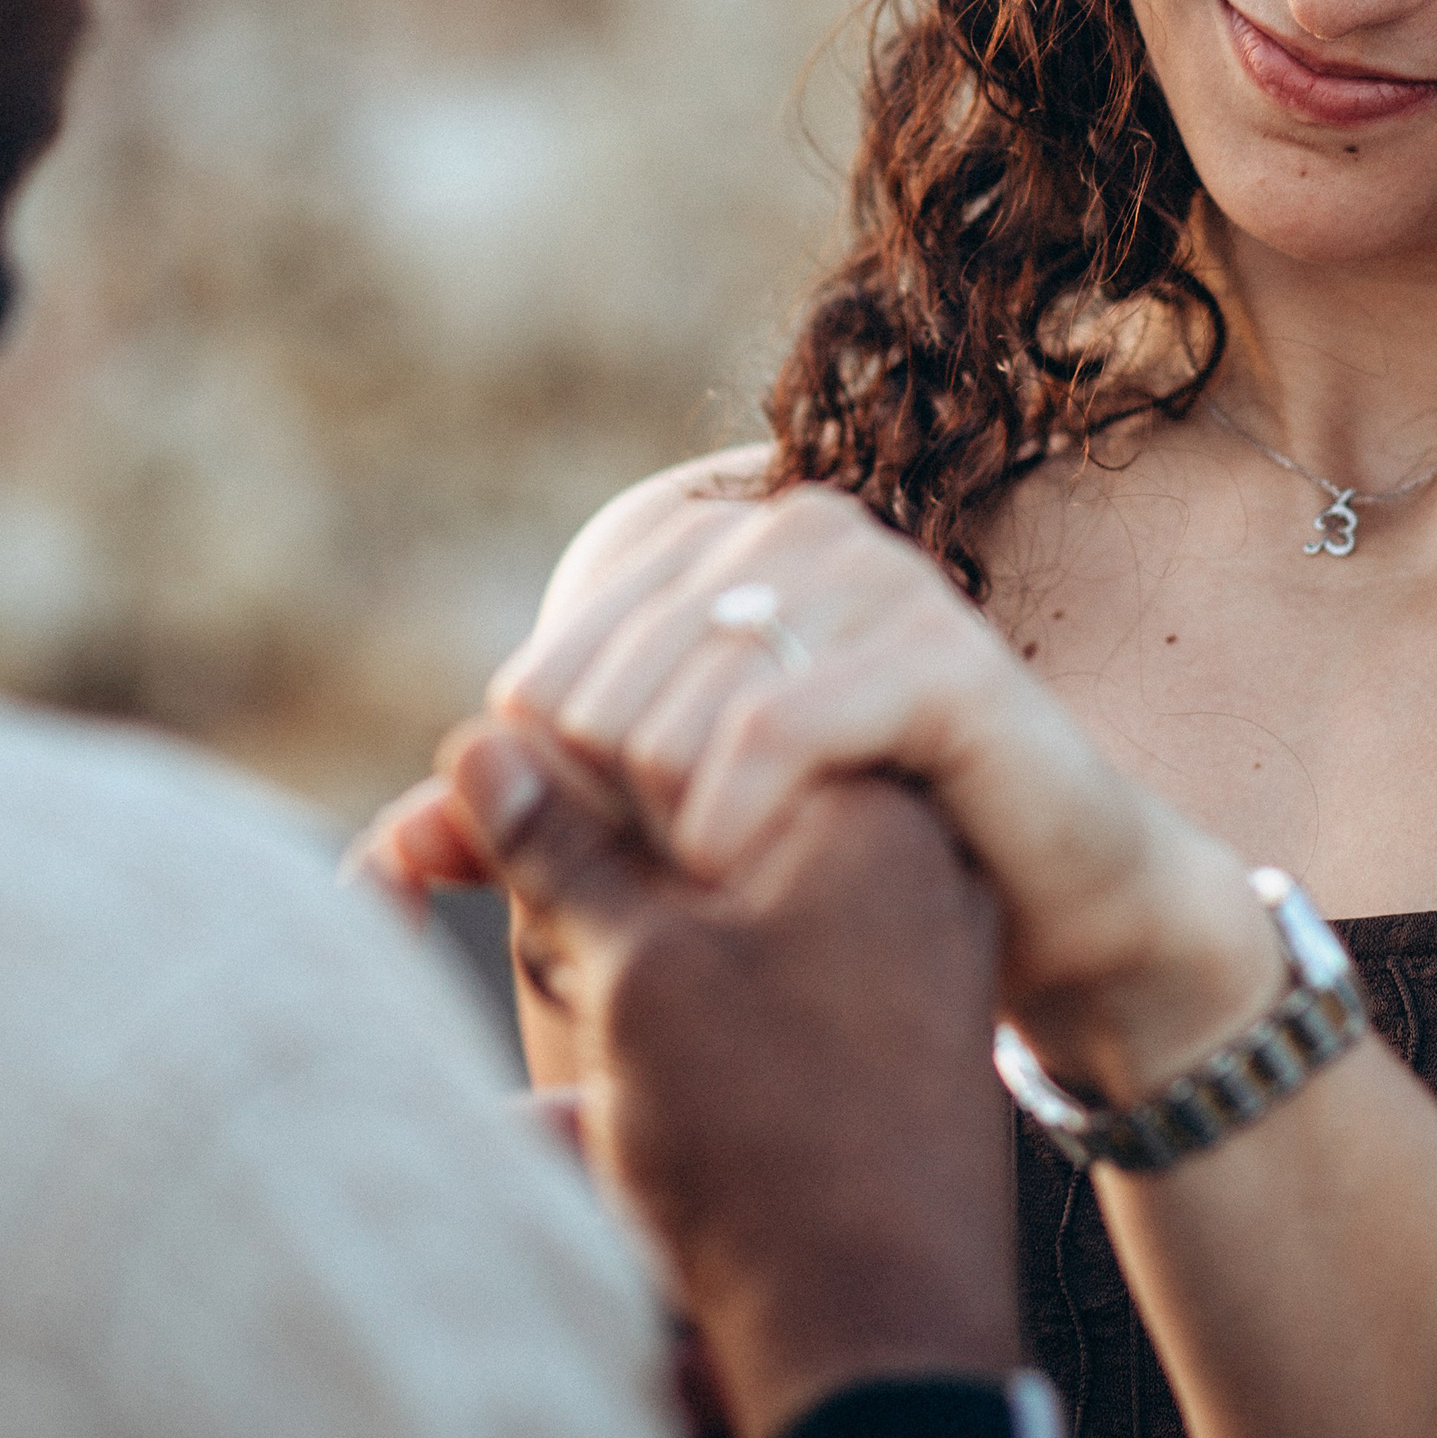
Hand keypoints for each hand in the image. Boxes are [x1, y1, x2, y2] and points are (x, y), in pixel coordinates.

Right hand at [431, 724, 1023, 1437]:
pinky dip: (682, 970)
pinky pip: (765, 945)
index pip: (685, 717)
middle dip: (583, 848)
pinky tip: (621, 1032)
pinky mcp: (892, 1007)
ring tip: (559, 1000)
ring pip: (724, 877)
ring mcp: (910, 930)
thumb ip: (565, 848)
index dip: (561, 762)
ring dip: (620, 916)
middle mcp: (907, 844)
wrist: (880, 1336)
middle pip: (704, 796)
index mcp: (864, 797)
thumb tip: (487, 745)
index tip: (470, 824)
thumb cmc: (765, 1141)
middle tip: (484, 917)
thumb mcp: (641, 973)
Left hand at [489, 484, 1285, 1106]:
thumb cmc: (863, 868)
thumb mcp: (691, 840)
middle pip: (587, 701)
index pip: (543, 680)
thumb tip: (382, 856)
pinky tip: (745, 877)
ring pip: (662, 720)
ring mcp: (872, 580)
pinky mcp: (932, 655)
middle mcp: (794, 534)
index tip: (636, 881)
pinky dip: (730, 826)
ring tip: (732, 898)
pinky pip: (763, 736)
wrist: (1054, 898)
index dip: (558, 805)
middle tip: (689, 904)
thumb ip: (548, 833)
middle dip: (612, 831)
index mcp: (725, 552)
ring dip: (671, 842)